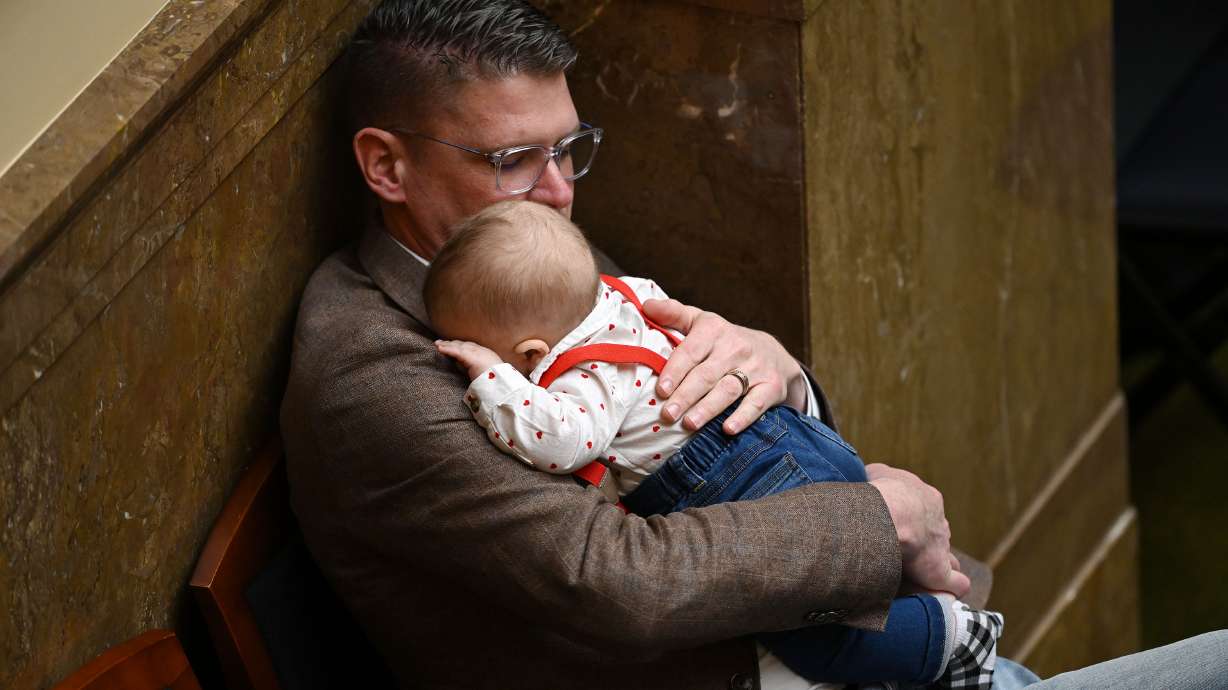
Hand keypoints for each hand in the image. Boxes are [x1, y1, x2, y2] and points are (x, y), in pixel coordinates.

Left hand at [435, 340, 502, 379]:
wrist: (502, 383)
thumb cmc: (496, 383)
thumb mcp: (488, 374)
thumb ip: (479, 371)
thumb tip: (470, 372)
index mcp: (487, 355)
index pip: (471, 348)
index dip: (461, 346)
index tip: (453, 346)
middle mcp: (482, 351)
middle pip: (464, 344)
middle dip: (452, 343)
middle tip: (441, 343)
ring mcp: (477, 353)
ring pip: (459, 346)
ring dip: (447, 345)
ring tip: (437, 344)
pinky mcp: (471, 357)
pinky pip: (456, 351)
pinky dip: (447, 349)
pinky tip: (439, 348)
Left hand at [641, 298, 809, 434]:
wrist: (775, 355)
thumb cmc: (726, 341)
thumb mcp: (702, 322)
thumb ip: (674, 314)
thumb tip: (646, 305)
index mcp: (714, 330)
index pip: (691, 351)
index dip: (675, 371)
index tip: (660, 390)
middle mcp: (735, 347)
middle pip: (706, 375)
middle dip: (686, 395)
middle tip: (668, 414)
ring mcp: (755, 368)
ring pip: (728, 390)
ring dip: (708, 408)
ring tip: (689, 424)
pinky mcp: (771, 387)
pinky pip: (756, 404)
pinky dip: (743, 417)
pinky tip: (727, 429)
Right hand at [866, 463, 970, 597]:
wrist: (891, 514)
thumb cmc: (882, 493)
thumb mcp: (878, 473)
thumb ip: (879, 476)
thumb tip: (871, 477)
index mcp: (927, 498)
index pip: (925, 510)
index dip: (913, 520)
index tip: (899, 527)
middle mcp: (938, 522)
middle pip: (936, 533)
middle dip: (927, 542)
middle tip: (907, 552)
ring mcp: (941, 547)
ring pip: (947, 557)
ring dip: (939, 564)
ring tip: (924, 576)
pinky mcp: (939, 572)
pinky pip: (955, 582)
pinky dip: (953, 587)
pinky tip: (947, 593)